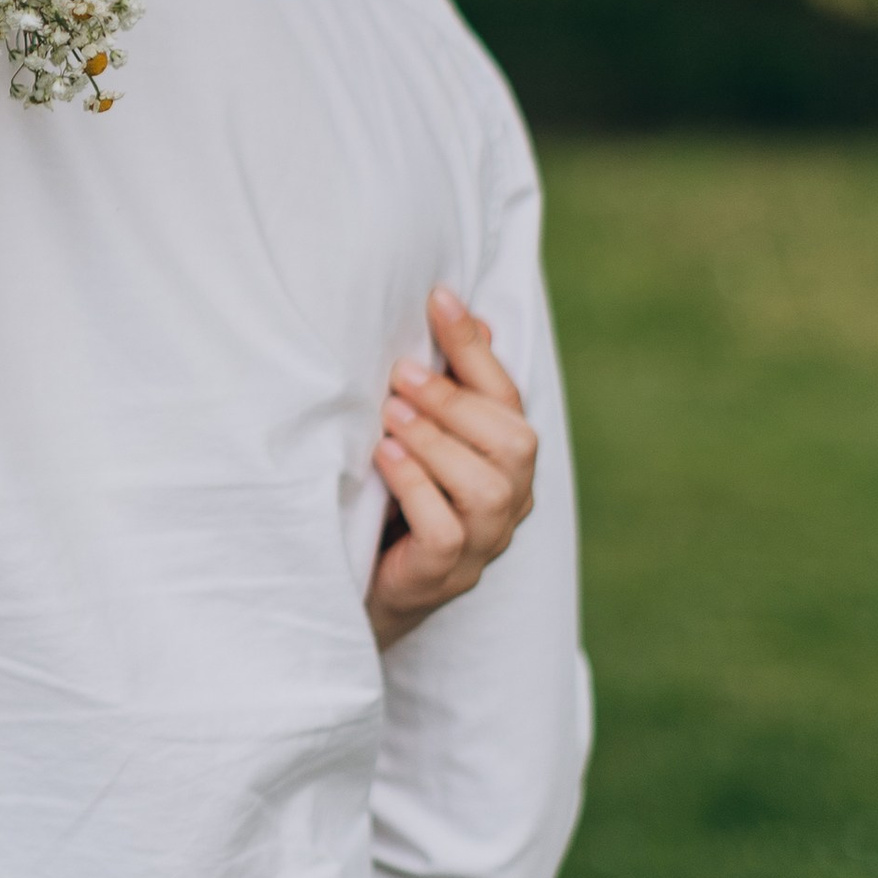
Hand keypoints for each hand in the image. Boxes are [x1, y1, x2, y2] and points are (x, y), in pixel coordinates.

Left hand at [367, 284, 539, 651]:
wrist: (367, 580)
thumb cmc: (399, 492)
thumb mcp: (420, 431)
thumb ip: (445, 383)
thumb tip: (462, 310)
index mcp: (509, 457)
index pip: (506, 395)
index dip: (473, 346)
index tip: (437, 297)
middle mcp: (511, 498)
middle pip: (511, 441)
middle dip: (453, 400)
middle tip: (400, 373)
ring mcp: (486, 542)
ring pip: (485, 487)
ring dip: (434, 442)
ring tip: (389, 414)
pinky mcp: (447, 574)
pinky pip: (447, 531)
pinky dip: (417, 487)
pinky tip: (385, 458)